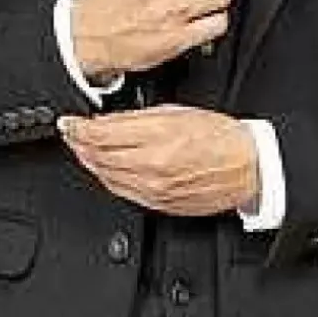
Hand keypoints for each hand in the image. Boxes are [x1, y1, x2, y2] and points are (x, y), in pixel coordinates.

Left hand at [56, 105, 261, 217]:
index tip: (69, 123)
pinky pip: (123, 193)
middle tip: (70, 134)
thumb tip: (109, 121)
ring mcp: (154, 189)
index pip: (101, 134)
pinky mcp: (159, 204)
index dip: (78, 128)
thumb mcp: (179, 112)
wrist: (248, 168)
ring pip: (107, 177)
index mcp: (157, 139)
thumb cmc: (223, 139)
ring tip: (82, 150)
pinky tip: (104, 170)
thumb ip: (139, 118)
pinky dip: (108, 180)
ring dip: (90, 163)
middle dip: (79, 144)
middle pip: (99, 157)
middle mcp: (152, 167)